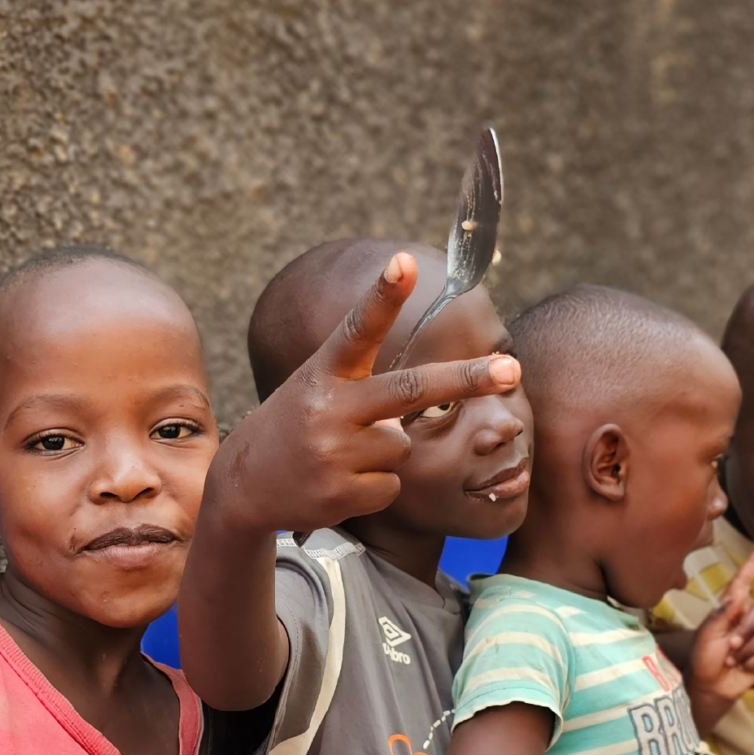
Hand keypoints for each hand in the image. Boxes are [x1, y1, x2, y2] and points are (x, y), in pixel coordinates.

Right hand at [208, 251, 521, 534]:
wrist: (243, 486)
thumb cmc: (294, 429)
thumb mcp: (315, 390)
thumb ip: (364, 383)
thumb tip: (430, 393)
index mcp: (323, 373)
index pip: (356, 328)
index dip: (383, 296)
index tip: (404, 261)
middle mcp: (329, 408)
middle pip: (410, 389)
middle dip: (465, 378)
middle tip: (510, 369)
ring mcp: (334, 452)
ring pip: (402, 446)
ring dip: (383, 454)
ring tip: (339, 458)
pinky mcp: (341, 493)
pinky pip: (391, 486)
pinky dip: (375, 487)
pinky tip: (338, 484)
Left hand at [690, 545, 753, 705]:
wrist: (709, 685)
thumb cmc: (703, 657)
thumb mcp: (706, 634)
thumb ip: (721, 614)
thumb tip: (736, 595)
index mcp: (729, 609)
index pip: (743, 583)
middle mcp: (745, 619)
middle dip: (745, 630)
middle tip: (728, 646)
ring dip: (745, 650)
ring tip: (731, 658)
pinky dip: (753, 663)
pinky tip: (742, 667)